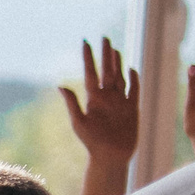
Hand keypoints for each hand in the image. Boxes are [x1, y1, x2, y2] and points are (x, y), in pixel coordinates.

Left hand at [60, 38, 139, 160]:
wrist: (111, 157)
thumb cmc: (92, 143)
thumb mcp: (79, 122)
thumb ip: (72, 103)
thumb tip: (60, 86)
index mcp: (93, 99)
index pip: (91, 73)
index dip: (88, 57)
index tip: (85, 42)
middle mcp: (107, 97)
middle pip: (106, 70)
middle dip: (105, 54)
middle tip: (104, 38)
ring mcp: (120, 101)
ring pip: (119, 76)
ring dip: (117, 63)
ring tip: (114, 49)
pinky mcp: (132, 108)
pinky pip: (134, 90)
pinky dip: (133, 79)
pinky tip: (131, 68)